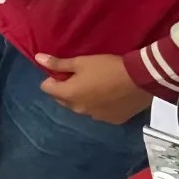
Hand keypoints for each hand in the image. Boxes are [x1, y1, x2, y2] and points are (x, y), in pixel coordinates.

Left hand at [36, 53, 152, 124]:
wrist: (141, 79)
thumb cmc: (107, 67)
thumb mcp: (81, 62)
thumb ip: (58, 63)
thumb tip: (37, 58)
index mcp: (68, 95)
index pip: (47, 88)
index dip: (53, 78)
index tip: (64, 71)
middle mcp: (78, 110)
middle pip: (62, 99)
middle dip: (66, 89)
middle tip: (80, 76)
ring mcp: (95, 117)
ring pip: (80, 107)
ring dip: (83, 98)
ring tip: (97, 85)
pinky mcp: (112, 120)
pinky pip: (98, 113)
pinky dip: (99, 105)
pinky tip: (110, 95)